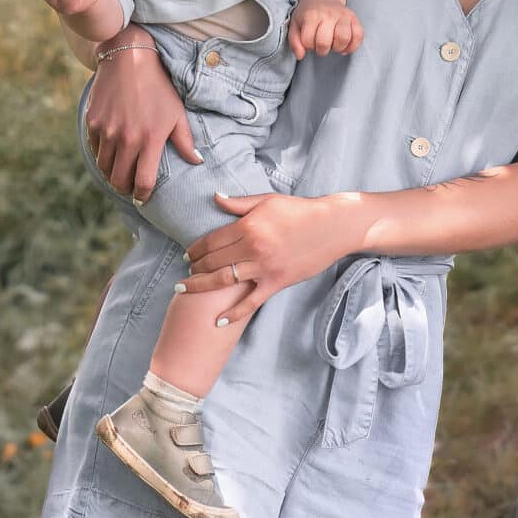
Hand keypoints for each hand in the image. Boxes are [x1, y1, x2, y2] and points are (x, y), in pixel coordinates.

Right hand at [84, 42, 200, 202]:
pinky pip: (95, 150)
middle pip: (120, 180)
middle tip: (130, 187)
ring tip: (120, 173)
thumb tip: (197, 162)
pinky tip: (112, 154)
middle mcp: (126, 139)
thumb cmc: (158, 88)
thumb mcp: (177, 113)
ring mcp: (107, 131)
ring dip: (112, 175)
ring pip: (105, 168)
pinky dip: (102, 157)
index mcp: (150, 140)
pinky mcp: (92, 122)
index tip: (144, 196)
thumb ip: (186, 141)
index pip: (143, 182)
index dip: (143, 194)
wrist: (129, 60)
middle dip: (126, 188)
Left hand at [182, 192, 368, 309]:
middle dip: (195, 267)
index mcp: (248, 226)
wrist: (332, 227)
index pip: (212, 240)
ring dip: (201, 286)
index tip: (186, 254)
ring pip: (224, 280)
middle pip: (214, 261)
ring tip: (186, 288)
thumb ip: (239, 203)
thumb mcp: (267, 201)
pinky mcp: (277, 282)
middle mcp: (253, 248)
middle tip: (186, 271)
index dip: (195, 248)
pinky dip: (234, 313)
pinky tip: (218, 320)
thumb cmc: (300, 211)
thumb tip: (215, 197)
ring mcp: (264, 267)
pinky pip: (251, 301)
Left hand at [288, 0, 363, 59]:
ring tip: (334, 45)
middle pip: (325, 42)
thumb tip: (301, 56)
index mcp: (311, 15)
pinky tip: (345, 46)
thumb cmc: (307, 14)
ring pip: (344, 38)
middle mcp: (328, 14)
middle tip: (321, 45)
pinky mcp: (354, 18)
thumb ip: (294, 41)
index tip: (309, 41)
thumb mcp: (295, 24)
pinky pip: (359, 35)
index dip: (308, 46)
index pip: (308, 41)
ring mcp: (343, 15)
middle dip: (322, 50)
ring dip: (338, 48)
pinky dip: (353, 45)